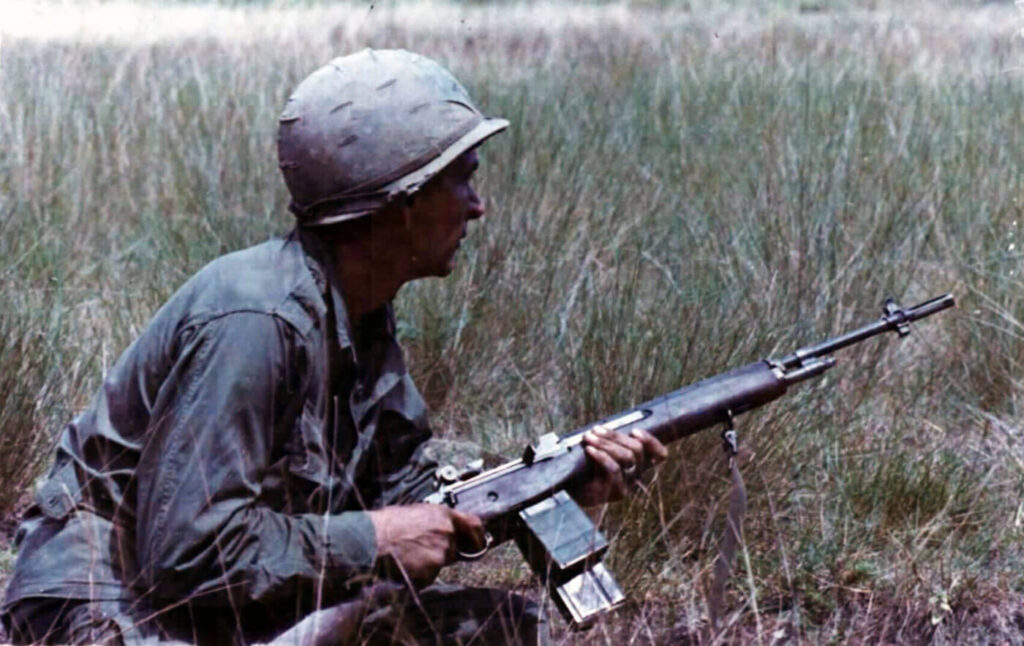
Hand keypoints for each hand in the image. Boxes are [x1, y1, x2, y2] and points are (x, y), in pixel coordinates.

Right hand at [367, 503, 484, 587]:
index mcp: (443, 515)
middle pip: (453, 548)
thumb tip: (444, 528)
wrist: (370, 540)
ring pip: (440, 563)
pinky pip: (429, 576)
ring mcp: (440, 553)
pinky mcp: (431, 571)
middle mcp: (446, 533)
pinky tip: (405, 565)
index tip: (479, 543)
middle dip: (440, 551)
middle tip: (419, 549)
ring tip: (407, 555)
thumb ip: (435, 521)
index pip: (474, 525)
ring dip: (428, 563)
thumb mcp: (415, 512)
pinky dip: (419, 574)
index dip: (478, 536)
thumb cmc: (386, 525)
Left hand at [569, 424, 667, 506]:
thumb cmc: (585, 467)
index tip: (635, 431)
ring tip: (589, 437)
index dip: (653, 442)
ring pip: (627, 457)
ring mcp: (629, 484)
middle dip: (615, 436)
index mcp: (637, 462)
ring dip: (606, 443)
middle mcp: (637, 474)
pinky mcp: (618, 492)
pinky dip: (601, 456)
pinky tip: (589, 449)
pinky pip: (614, 469)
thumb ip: (608, 440)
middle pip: (637, 450)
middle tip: (596, 430)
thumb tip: (606, 427)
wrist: (572, 490)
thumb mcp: (598, 450)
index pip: (660, 455)